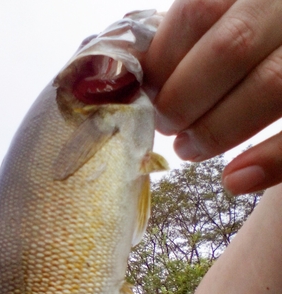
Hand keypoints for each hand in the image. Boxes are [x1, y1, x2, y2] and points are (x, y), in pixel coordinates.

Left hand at [142, 0, 281, 194]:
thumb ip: (193, 39)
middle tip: (168, 127)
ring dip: (218, 129)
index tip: (144, 96)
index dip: (162, 61)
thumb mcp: (230, 22)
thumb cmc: (256, 48)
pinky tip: (235, 180)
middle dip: (184, 98)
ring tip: (189, 150)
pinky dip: (271, 160)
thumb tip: (121, 79)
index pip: (197, 9)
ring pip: (272, 83)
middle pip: (231, 46)